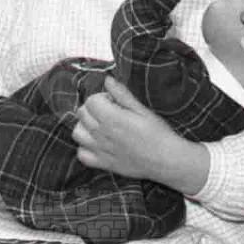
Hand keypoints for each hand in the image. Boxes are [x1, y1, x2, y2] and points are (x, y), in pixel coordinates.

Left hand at [72, 75, 201, 188]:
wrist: (166, 160)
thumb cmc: (158, 134)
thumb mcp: (143, 110)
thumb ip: (122, 95)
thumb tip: (108, 80)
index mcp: (112, 118)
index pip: (91, 100)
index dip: (102, 97)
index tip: (115, 102)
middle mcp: (102, 134)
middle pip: (81, 114)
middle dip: (93, 109)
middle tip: (110, 113)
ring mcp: (100, 150)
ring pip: (77, 133)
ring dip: (86, 127)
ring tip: (101, 127)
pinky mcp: (103, 163)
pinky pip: (82, 155)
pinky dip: (85, 148)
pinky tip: (99, 144)